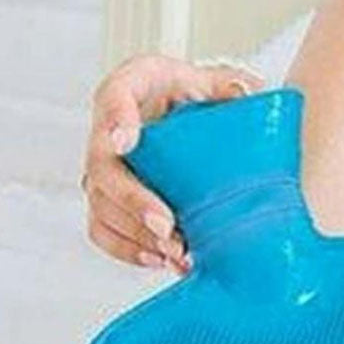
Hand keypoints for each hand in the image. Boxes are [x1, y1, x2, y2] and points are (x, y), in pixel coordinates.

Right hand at [83, 54, 263, 272]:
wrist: (189, 122)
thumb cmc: (196, 98)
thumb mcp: (214, 84)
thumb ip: (227, 86)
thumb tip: (242, 93)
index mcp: (131, 87)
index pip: (114, 96)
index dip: (116, 119)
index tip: (126, 141)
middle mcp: (107, 130)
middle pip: (102, 167)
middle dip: (133, 201)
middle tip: (166, 226)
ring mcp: (105, 170)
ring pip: (102, 206)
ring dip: (137, 235)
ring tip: (176, 253)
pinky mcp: (108, 203)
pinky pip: (103, 231)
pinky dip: (129, 251)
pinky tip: (161, 260)